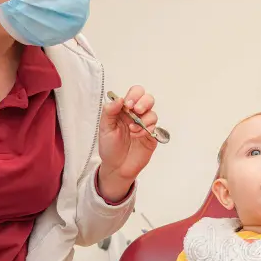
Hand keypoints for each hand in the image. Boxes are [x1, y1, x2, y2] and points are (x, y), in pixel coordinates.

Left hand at [98, 85, 159, 202]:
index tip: (128, 105)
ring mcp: (145, 126)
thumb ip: (109, 111)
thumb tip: (119, 99)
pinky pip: (155, 128)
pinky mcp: (151, 136)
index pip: (134, 94)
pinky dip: (147, 129)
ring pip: (153, 113)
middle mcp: (136, 115)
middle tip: (136, 110)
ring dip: (143, 119)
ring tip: (132, 130)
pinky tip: (137, 135)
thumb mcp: (105, 127)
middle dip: (144, 102)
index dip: (134, 95)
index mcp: (124, 110)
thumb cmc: (110, 147)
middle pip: (148, 99)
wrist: (117, 167)